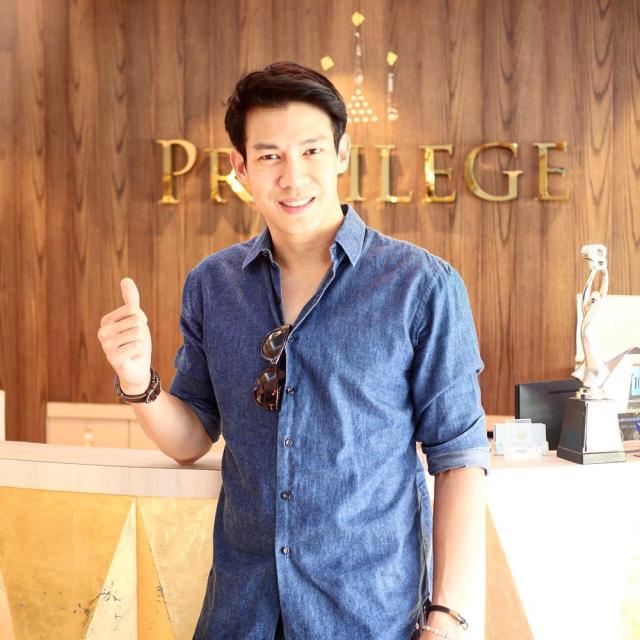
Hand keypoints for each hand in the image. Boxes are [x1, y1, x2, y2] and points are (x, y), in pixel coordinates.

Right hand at [98, 278, 151, 393]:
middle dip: (142, 332)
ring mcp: (106, 347)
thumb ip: (131, 300)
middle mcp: (102, 333)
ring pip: (138, 333)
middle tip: (135, 342)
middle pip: (136, 320)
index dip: (141, 320)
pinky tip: (133, 357)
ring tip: (134, 349)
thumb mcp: (135, 319)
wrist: (137, 369)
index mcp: (106, 321)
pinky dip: (140, 352)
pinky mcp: (114, 359)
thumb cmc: (135, 342)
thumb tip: (126, 279)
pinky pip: (137, 346)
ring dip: (141, 342)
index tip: (135, 330)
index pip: (133, 309)